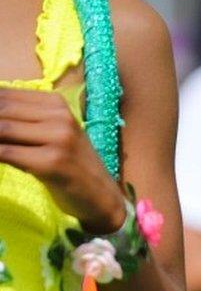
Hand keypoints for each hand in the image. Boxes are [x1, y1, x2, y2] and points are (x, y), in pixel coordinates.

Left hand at [0, 88, 124, 232]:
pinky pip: (6, 154)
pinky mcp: (52, 162)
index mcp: (56, 104)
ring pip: (1, 129)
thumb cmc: (71, 166)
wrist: (101, 196)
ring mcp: (58, 138)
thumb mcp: (50, 136)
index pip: (4, 95)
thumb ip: (18, 122)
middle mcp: (59, 116)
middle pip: (1, 109)